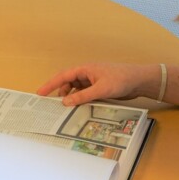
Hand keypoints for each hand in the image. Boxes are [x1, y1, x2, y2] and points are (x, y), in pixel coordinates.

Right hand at [37, 62, 154, 105]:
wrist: (139, 81)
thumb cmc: (121, 80)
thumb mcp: (100, 90)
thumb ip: (82, 96)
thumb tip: (65, 102)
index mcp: (85, 69)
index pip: (63, 76)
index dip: (50, 84)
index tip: (40, 93)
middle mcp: (87, 74)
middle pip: (68, 84)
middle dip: (60, 94)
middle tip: (53, 107)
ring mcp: (92, 81)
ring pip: (76, 90)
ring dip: (71, 99)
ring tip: (67, 110)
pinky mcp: (99, 88)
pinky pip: (85, 94)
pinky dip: (80, 101)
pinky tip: (79, 109)